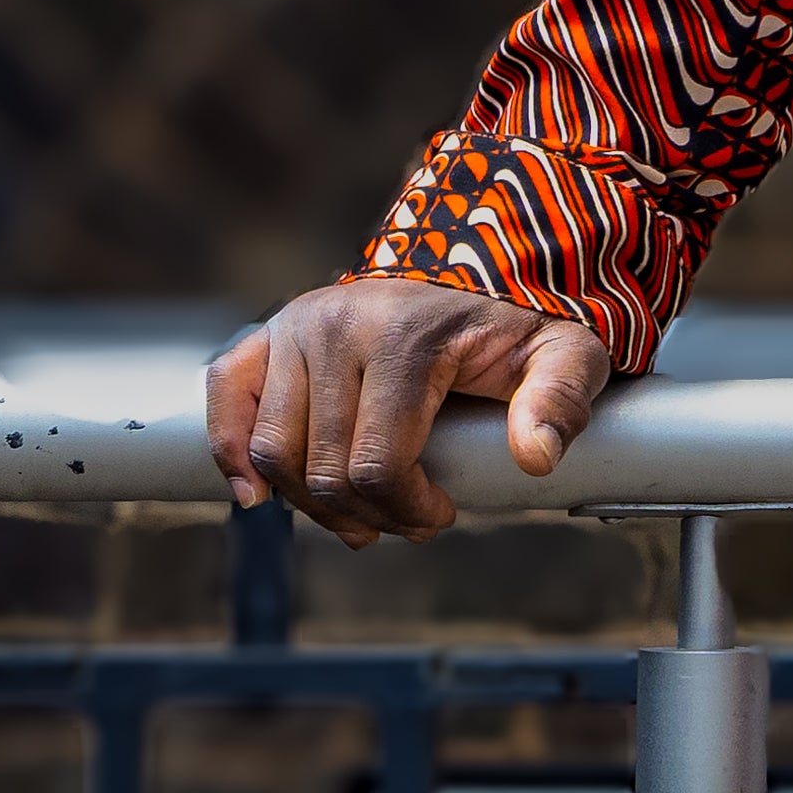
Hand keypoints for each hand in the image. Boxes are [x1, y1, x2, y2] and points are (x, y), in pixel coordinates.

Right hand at [207, 278, 616, 547]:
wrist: (478, 267)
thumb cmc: (521, 322)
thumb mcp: (566, 353)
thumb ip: (559, 400)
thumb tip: (535, 458)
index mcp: (403, 338)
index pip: (380, 463)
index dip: (408, 510)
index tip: (442, 517)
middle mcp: (336, 327)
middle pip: (326, 468)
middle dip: (370, 515)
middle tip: (410, 524)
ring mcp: (295, 328)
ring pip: (275, 451)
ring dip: (312, 505)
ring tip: (361, 518)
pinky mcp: (271, 333)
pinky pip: (227, 394)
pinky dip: (232, 450)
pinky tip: (257, 494)